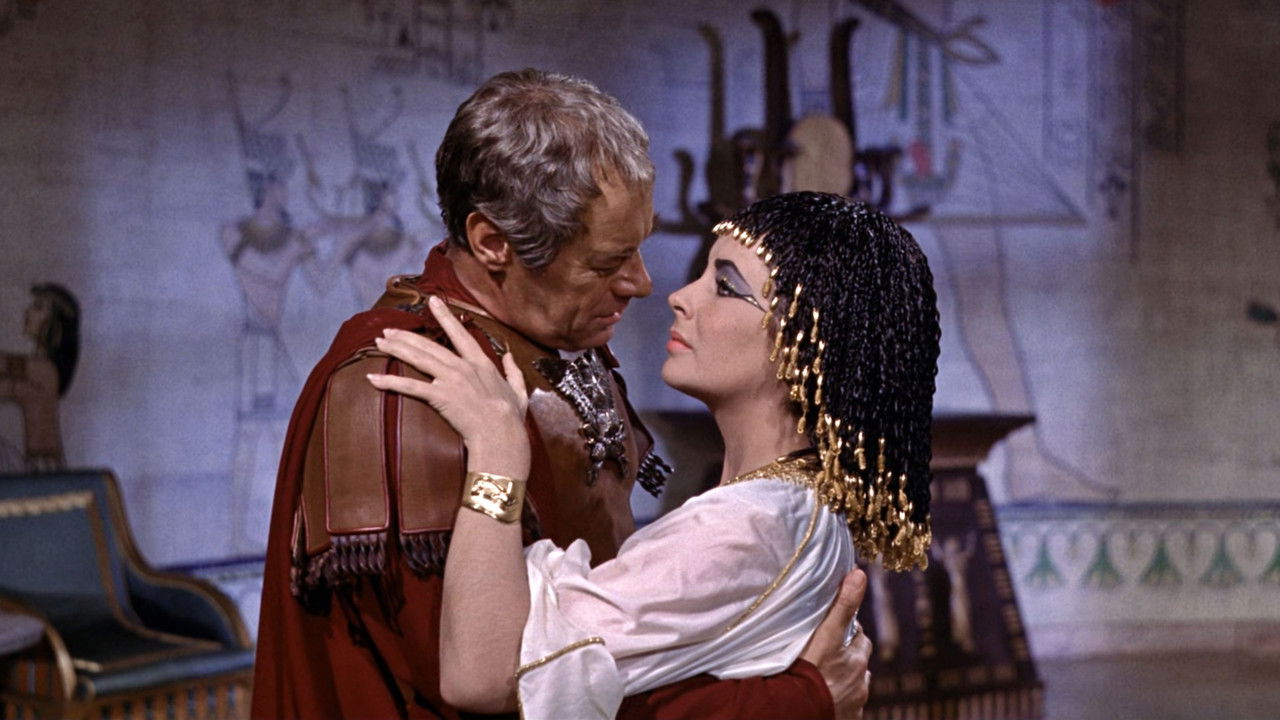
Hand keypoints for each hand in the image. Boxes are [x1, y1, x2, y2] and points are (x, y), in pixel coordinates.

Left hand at [367, 296, 530, 478]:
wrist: (502, 434)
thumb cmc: (511, 419)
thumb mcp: (519, 392)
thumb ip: (514, 371)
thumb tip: (509, 356)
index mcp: (481, 363)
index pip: (460, 334)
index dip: (445, 317)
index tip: (433, 301)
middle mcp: (463, 366)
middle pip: (429, 345)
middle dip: (406, 335)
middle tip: (388, 329)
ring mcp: (450, 379)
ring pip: (418, 358)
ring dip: (396, 349)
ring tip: (379, 343)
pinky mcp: (440, 395)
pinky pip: (410, 386)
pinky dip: (390, 381)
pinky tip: (373, 378)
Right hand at [799, 569, 871, 719]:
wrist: (798, 708)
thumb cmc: (809, 671)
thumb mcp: (826, 634)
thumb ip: (843, 605)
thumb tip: (860, 573)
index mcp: (856, 658)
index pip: (858, 634)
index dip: (847, 628)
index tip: (834, 626)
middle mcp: (860, 679)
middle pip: (860, 658)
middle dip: (850, 652)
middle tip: (830, 649)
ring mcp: (855, 700)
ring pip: (856, 683)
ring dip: (847, 677)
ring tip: (827, 675)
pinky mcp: (848, 717)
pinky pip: (850, 706)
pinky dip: (843, 699)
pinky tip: (828, 696)